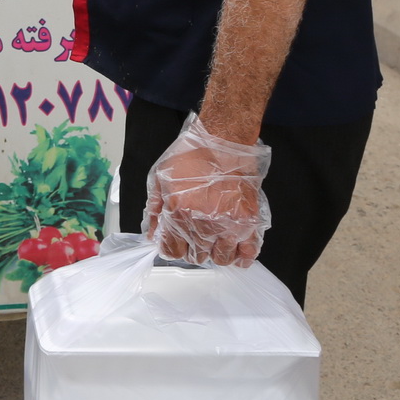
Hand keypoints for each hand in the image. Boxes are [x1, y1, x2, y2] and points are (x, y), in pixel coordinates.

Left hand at [143, 113, 271, 267]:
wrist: (224, 141)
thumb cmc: (193, 154)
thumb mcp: (161, 177)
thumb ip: (155, 208)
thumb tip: (152, 234)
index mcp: (178, 213)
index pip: (172, 250)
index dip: (173, 248)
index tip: (176, 243)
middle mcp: (201, 224)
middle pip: (196, 256)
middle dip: (194, 249)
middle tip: (197, 235)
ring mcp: (227, 225)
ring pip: (220, 258)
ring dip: (216, 253)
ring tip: (216, 241)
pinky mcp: (248, 221)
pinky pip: (247, 252)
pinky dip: (242, 258)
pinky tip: (237, 254)